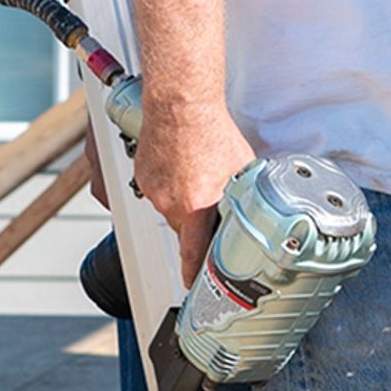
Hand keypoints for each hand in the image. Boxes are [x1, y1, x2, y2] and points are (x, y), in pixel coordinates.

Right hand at [135, 100, 257, 287]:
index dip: (191, 273)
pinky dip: (168, 182)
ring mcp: (152, 189)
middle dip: (196, 221)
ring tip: (197, 173)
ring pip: (169, 206)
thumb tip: (249, 208)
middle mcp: (169, 202)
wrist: (181, 105)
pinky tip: (182, 164)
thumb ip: (239, 195)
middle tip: (209, 201)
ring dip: (182, 198)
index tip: (190, 285)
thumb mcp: (240, 168)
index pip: (191, 252)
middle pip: (182, 227)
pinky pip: (156, 189)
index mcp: (195, 206)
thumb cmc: (212, 132)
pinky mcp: (141, 175)